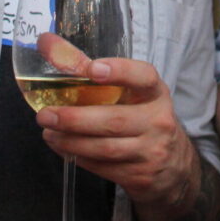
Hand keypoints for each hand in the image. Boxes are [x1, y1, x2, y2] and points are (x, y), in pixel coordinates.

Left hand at [36, 57, 199, 220]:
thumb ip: (88, 68)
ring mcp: (151, 150)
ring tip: (48, 133)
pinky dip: (79, 158)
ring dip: (71, 141)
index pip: (143, 77)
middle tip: (45, 115)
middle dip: (76, 118)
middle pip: (114, 119)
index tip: (92, 68)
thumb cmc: (142, 117)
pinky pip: (104, 168)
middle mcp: (158, 120)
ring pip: (105, 148)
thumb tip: (47, 43)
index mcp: (155, 92)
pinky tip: (64, 148)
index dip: (119, 71)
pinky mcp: (140, 176)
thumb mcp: (129, 92)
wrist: (174, 166)